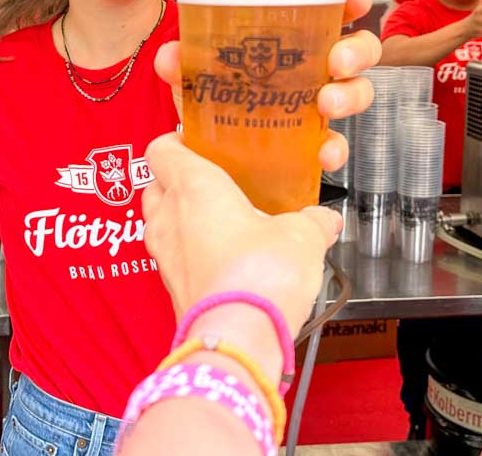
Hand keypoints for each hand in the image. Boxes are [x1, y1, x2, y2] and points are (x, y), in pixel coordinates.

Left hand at [142, 132, 341, 331]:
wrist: (238, 340)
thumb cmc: (259, 276)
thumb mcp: (302, 237)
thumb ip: (313, 221)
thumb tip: (325, 219)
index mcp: (193, 186)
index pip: (161, 148)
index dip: (176, 141)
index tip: (197, 142)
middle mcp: (168, 216)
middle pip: (156, 184)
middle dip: (179, 180)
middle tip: (215, 183)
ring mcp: (164, 254)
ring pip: (160, 221)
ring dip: (182, 218)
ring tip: (221, 223)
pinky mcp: (172, 286)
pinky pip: (172, 257)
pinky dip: (189, 253)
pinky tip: (224, 260)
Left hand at [155, 0, 380, 171]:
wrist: (211, 150)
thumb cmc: (217, 95)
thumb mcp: (198, 75)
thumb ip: (183, 63)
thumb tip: (169, 56)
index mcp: (294, 38)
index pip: (333, 8)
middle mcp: (315, 67)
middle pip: (359, 48)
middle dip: (357, 50)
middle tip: (337, 61)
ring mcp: (320, 103)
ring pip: (358, 91)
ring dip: (350, 95)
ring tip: (327, 104)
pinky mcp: (315, 140)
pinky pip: (338, 142)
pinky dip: (334, 148)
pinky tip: (322, 153)